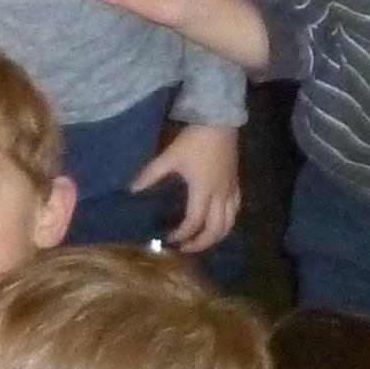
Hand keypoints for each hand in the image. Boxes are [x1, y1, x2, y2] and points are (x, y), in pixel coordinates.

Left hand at [136, 122, 240, 253]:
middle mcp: (220, 195)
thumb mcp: (170, 156)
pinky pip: (235, 209)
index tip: (168, 239)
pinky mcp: (236, 183)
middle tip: (185, 248)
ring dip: (216, 236)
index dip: (181, 234)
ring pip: (229, 223)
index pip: (194, 222)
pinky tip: (219, 221)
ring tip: (201, 240)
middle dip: (201, 243)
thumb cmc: (195, 139)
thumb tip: (133, 189)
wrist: (220, 120)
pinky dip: (227, 221)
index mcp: (203, 191)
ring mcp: (231, 190)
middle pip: (215, 230)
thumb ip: (151, 174)